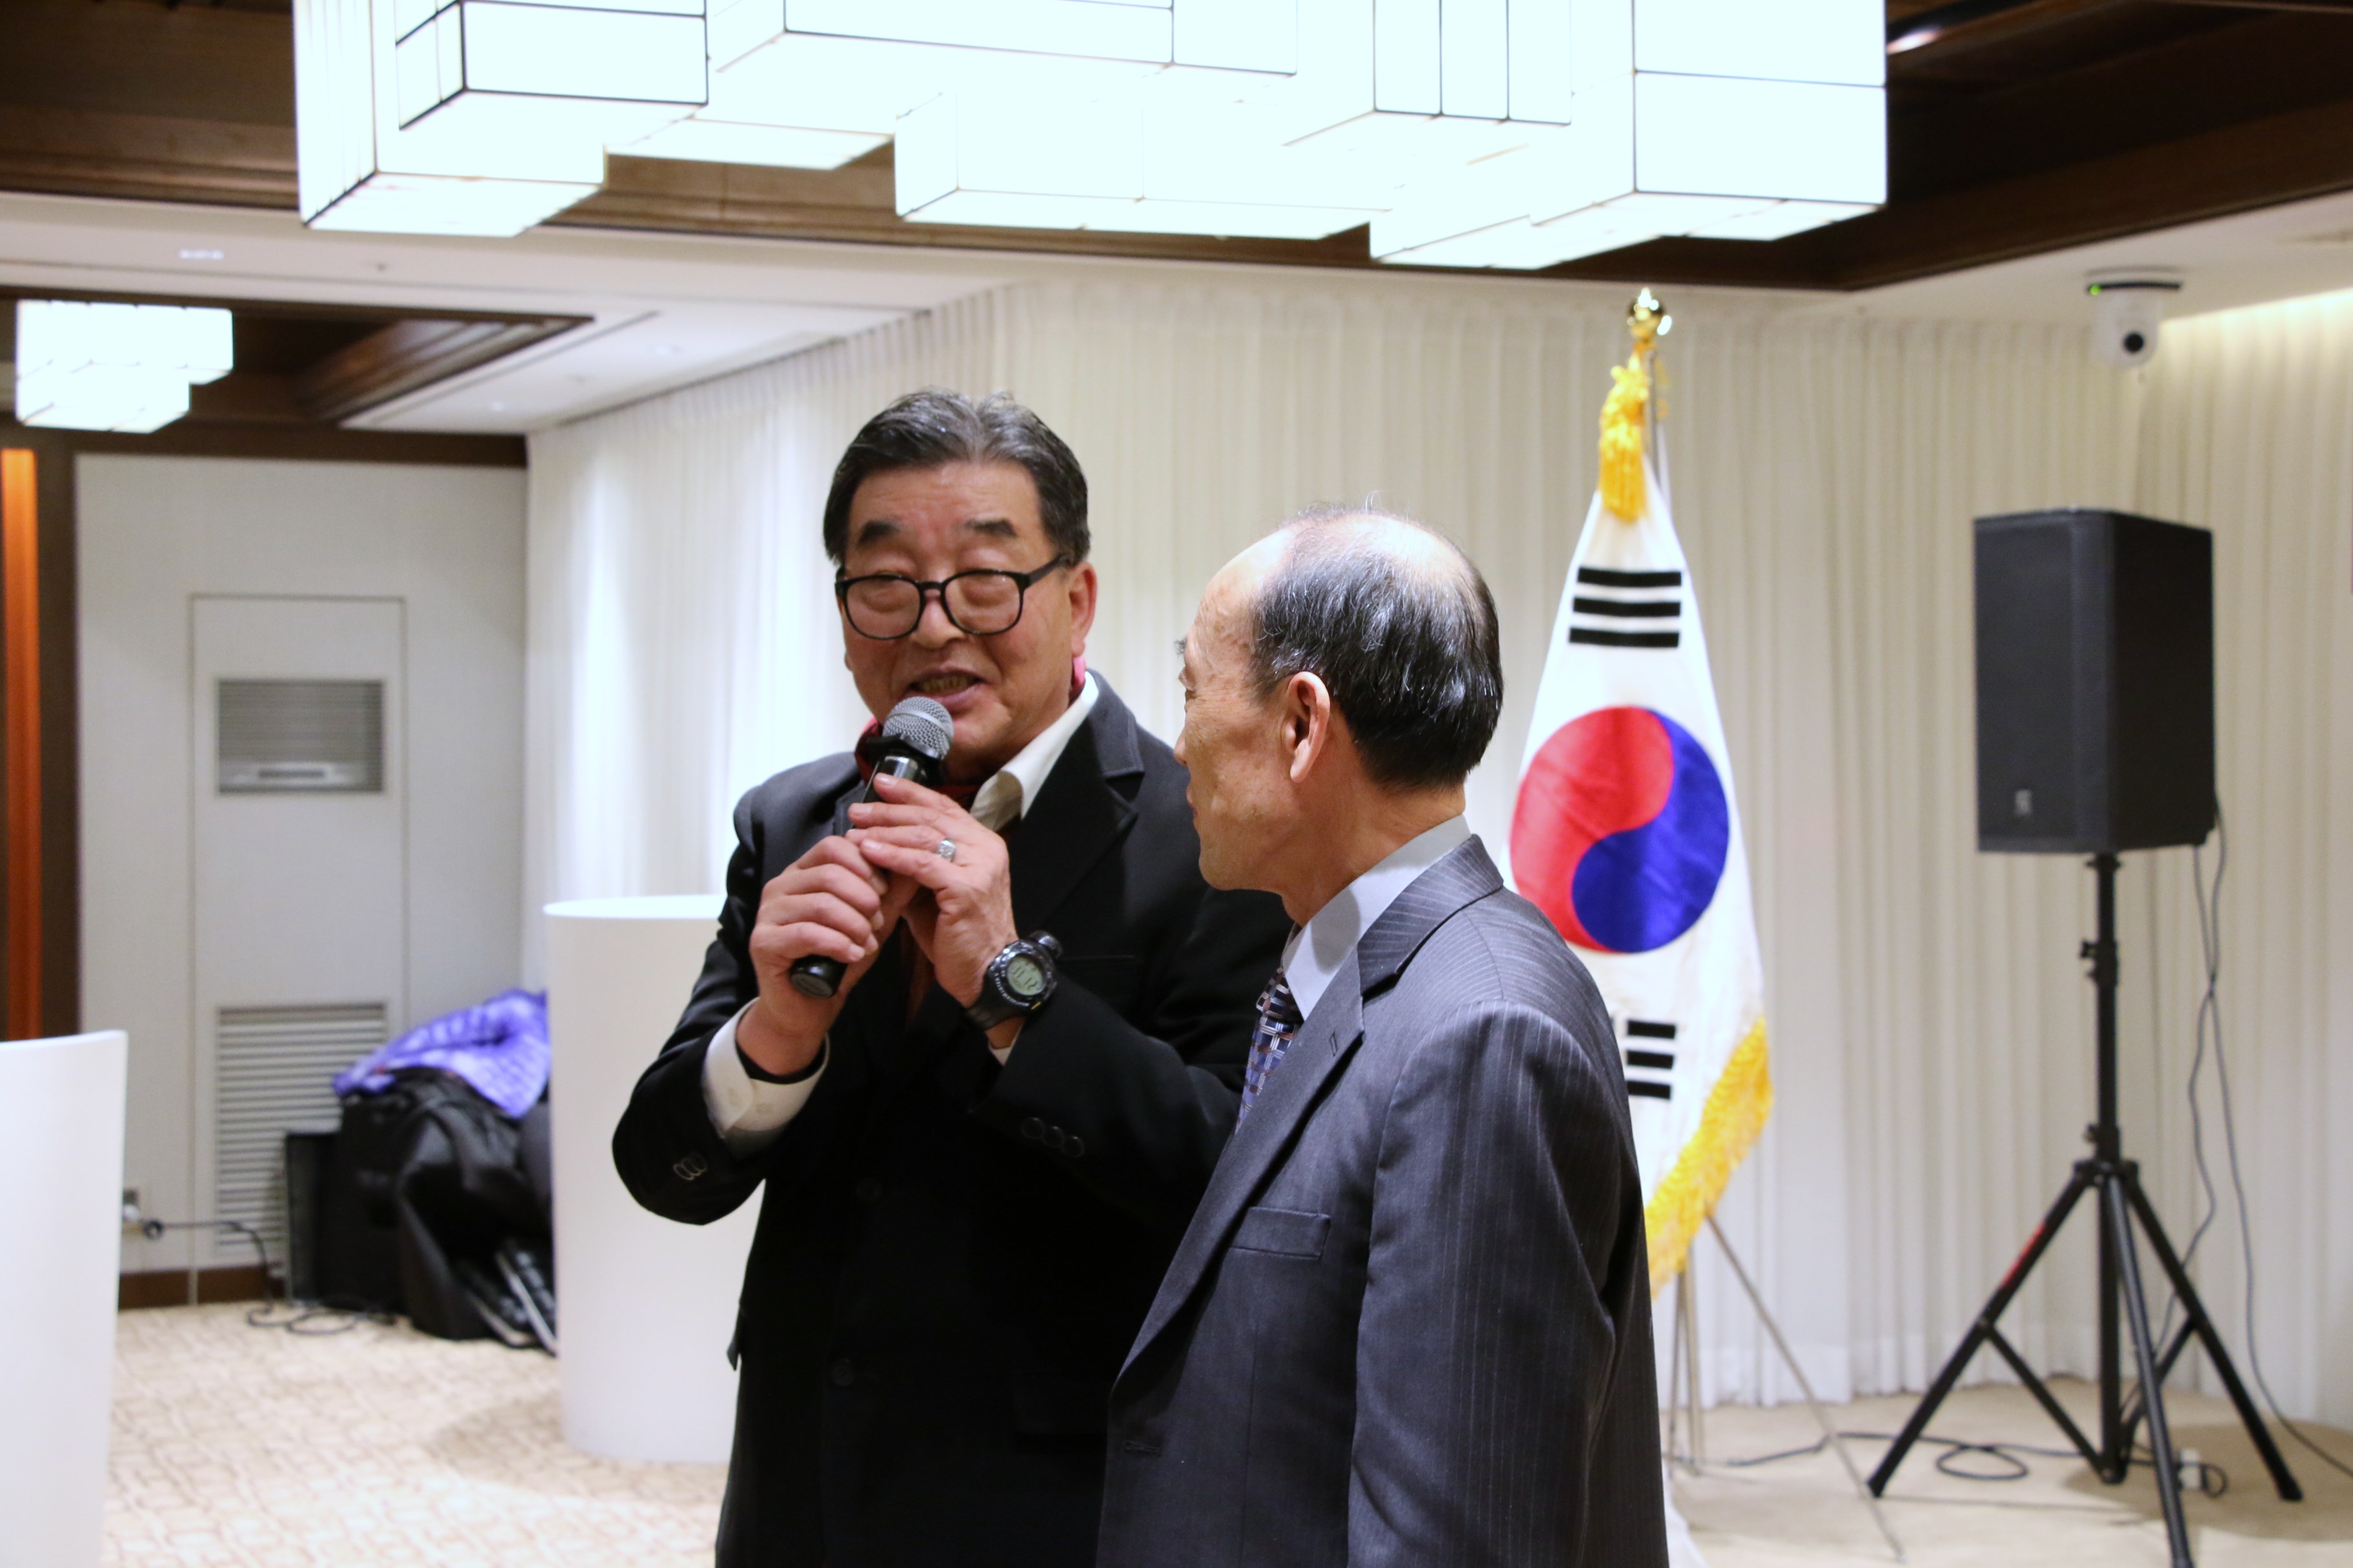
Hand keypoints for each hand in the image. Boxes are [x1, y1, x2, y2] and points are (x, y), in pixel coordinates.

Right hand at [740, 835, 919, 1075]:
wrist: (811, 1005)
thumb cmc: (840, 956)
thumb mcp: (874, 919)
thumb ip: (893, 891)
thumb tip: (916, 857)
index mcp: (803, 872)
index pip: (835, 846)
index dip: (866, 866)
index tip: (884, 892)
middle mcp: (780, 886)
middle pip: (830, 873)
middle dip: (864, 899)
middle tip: (878, 923)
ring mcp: (767, 913)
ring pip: (821, 903)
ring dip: (854, 925)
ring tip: (868, 943)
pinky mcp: (763, 942)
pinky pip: (807, 933)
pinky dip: (838, 944)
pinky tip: (852, 956)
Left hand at [846, 771, 1018, 1009]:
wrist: (986, 972)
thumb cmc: (958, 934)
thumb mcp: (936, 890)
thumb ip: (917, 863)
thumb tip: (879, 841)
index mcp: (982, 843)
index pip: (944, 806)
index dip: (911, 793)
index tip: (881, 784)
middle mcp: (986, 848)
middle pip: (931, 816)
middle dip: (890, 810)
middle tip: (858, 810)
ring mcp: (979, 867)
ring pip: (925, 836)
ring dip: (885, 831)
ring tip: (855, 831)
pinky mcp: (966, 889)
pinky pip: (922, 864)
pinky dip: (891, 855)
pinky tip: (868, 851)